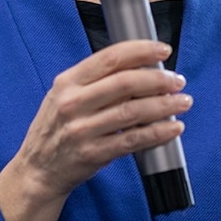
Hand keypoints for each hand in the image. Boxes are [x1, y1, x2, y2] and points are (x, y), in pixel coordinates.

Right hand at [0, 39, 191, 220]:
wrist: (37, 171)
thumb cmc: (58, 128)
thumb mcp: (66, 96)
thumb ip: (97, 81)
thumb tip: (143, 68)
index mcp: (68, 82)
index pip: (110, 58)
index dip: (141, 50)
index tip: (163, 50)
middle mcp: (72, 104)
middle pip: (125, 83)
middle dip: (159, 79)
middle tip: (178, 81)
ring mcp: (81, 130)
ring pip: (133, 112)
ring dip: (164, 105)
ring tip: (183, 102)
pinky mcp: (92, 154)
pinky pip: (133, 140)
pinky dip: (158, 133)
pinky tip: (174, 127)